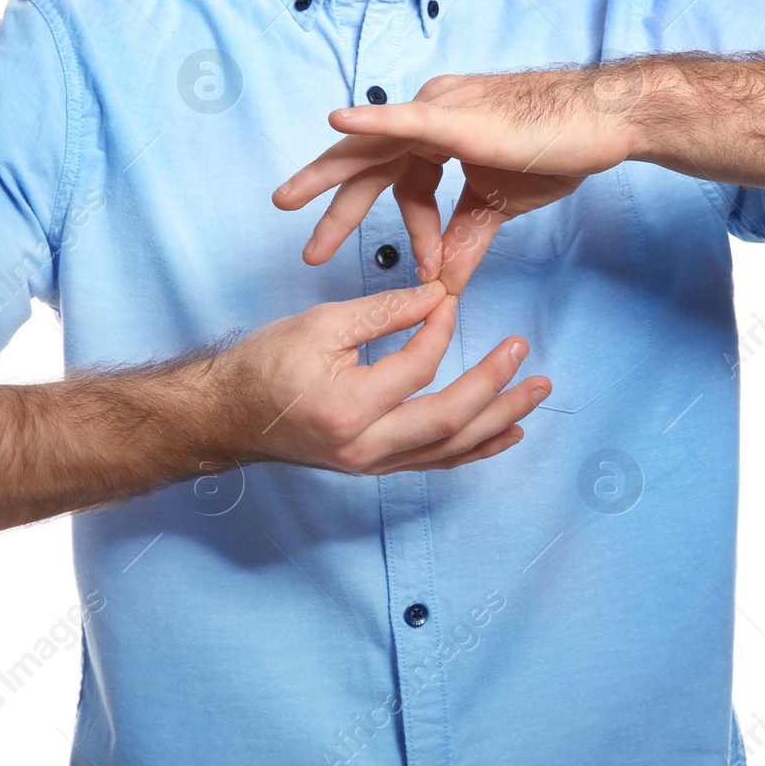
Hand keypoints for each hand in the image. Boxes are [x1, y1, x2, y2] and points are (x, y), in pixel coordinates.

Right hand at [218, 279, 551, 474]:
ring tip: (537, 392)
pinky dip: (477, 447)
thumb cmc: (264, 366)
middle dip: (495, 385)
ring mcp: (374, 465)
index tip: (447, 299)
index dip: (440, 328)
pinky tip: (507, 432)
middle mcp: (366, 447)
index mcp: (349, 408)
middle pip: (451, 419)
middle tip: (523, 349)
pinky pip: (437, 461)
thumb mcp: (319, 325)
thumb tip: (438, 296)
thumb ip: (383, 312)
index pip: (418, 367)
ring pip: (452, 447)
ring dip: (500, 418)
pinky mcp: (376, 469)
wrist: (227, 417)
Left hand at [272, 66, 647, 292]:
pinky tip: (338, 121)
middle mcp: (430, 117)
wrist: (603, 124)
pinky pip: (405, 120)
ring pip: (371, 147)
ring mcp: (440, 111)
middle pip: (368, 165)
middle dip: (331, 202)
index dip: (414, 234)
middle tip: (299, 237)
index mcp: (439, 137)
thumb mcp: (500, 206)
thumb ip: (465, 240)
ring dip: (329, 178)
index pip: (403, 185)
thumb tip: (444, 286)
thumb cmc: (557, 150)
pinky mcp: (457, 116)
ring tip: (289, 201)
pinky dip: (371, 123)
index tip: (430, 273)